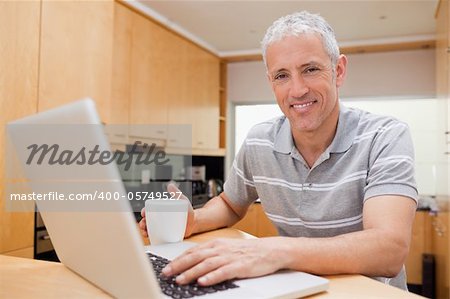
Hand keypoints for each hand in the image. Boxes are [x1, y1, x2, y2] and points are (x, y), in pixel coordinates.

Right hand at [139, 183, 195, 237]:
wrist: (195, 223)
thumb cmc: (187, 211)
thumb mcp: (182, 201)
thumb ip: (177, 194)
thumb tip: (170, 185)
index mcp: (161, 211)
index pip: (150, 211)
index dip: (145, 212)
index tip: (144, 213)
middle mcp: (160, 220)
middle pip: (148, 221)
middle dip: (142, 223)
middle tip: (143, 224)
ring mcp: (162, 229)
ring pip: (150, 230)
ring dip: (145, 231)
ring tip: (145, 232)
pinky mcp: (165, 236)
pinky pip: (156, 238)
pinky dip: (152, 239)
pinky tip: (150, 239)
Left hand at [161, 237, 285, 285]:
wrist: (270, 250)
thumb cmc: (247, 251)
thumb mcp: (226, 249)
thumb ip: (211, 255)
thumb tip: (193, 265)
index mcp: (216, 244)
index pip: (192, 251)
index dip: (178, 259)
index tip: (166, 267)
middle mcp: (220, 249)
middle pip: (196, 257)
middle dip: (179, 265)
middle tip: (166, 273)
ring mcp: (229, 257)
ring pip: (206, 264)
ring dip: (191, 272)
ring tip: (180, 280)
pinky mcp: (239, 266)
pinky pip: (222, 272)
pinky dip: (211, 277)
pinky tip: (203, 282)